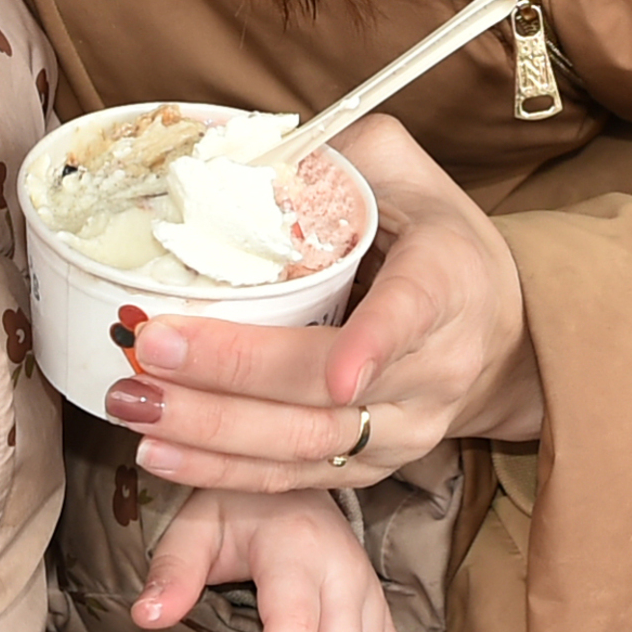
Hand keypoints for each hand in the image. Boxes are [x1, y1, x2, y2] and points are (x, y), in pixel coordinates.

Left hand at [111, 115, 538, 493]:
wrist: (496, 334)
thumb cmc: (441, 244)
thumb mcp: (414, 180)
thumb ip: (347, 154)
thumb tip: (257, 151)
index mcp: (446, 285)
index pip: (411, 315)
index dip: (374, 345)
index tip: (338, 374)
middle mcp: (431, 371)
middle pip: (328, 391)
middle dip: (234, 372)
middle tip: (153, 348)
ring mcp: (402, 430)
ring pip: (303, 445)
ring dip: (210, 432)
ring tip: (135, 405)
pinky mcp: (369, 470)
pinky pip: (292, 479)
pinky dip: (222, 472)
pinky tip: (160, 453)